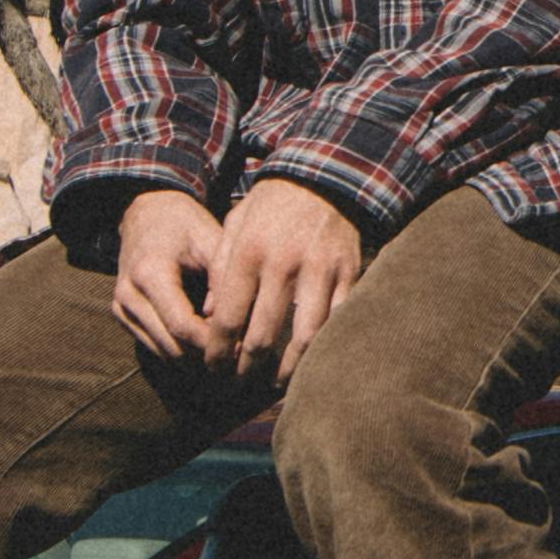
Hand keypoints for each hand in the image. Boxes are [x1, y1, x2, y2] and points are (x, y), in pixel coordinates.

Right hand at [113, 187, 228, 363]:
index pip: (182, 326)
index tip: (242, 346)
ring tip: (224, 345)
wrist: (147, 214)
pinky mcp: (120, 313)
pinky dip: (178, 347)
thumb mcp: (210, 241)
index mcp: (150, 273)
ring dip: (192, 355)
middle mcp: (128, 294)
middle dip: (205, 353)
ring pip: (162, 351)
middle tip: (238, 353)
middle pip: (171, 346)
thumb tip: (232, 326)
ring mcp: (120, 306)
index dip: (213, 342)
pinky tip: (203, 337)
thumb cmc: (185, 225)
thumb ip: (222, 280)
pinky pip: (153, 344)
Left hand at [199, 177, 365, 382]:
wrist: (324, 175)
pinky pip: (337, 321)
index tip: (213, 368)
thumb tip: (211, 316)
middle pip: (262, 336)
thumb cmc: (271, 204)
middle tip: (239, 383)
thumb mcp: (235, 225)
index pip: (228, 318)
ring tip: (275, 383)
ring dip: (288, 368)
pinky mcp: (348, 274)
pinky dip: (324, 346)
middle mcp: (283, 266)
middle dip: (247, 368)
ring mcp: (320, 271)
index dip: (218, 351)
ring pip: (305, 337)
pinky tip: (311, 361)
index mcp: (249, 253)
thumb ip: (219, 269)